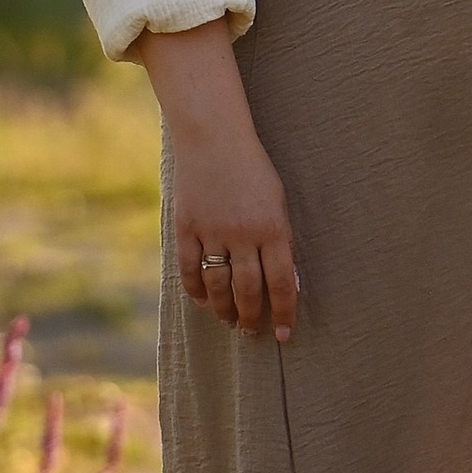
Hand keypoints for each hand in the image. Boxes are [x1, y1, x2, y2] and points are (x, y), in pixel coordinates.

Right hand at [172, 129, 300, 338]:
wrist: (214, 138)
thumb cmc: (254, 171)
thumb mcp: (278, 201)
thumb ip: (280, 240)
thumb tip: (285, 283)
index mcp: (273, 226)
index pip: (283, 282)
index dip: (284, 313)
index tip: (284, 334)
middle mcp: (243, 233)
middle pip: (249, 290)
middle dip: (251, 318)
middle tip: (251, 332)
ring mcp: (212, 231)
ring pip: (218, 286)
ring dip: (225, 310)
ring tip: (230, 321)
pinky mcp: (186, 227)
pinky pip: (190, 269)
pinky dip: (196, 291)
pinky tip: (204, 302)